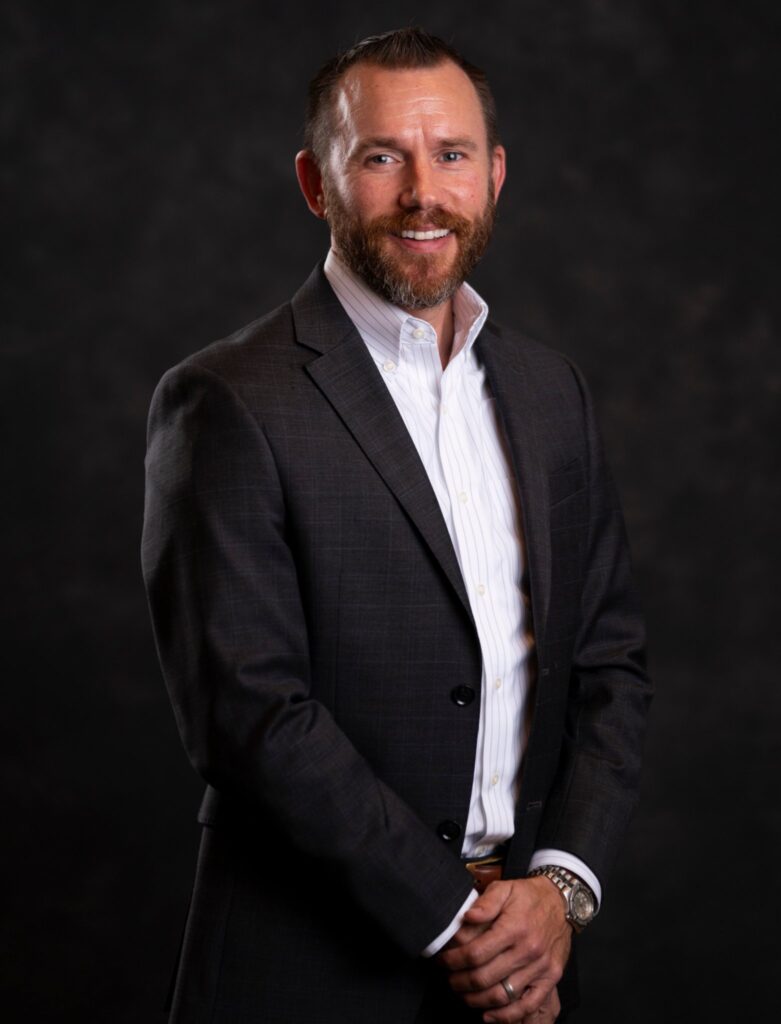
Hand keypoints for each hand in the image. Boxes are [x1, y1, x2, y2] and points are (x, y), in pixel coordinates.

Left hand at [437, 877, 570, 1021]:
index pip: (476, 953)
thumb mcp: (505, 888)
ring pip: (502, 995)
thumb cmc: (530, 896)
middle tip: (449, 979)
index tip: (443, 961)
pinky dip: (506, 1016)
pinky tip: (488, 1015)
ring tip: (462, 994)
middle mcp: (528, 951)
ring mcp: (540, 968)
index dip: (454, 961)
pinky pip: (527, 1005)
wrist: (563, 902)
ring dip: (476, 1000)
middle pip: (485, 977)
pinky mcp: (550, 978)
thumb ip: (485, 903)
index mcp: (513, 928)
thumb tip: (467, 917)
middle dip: (459, 982)